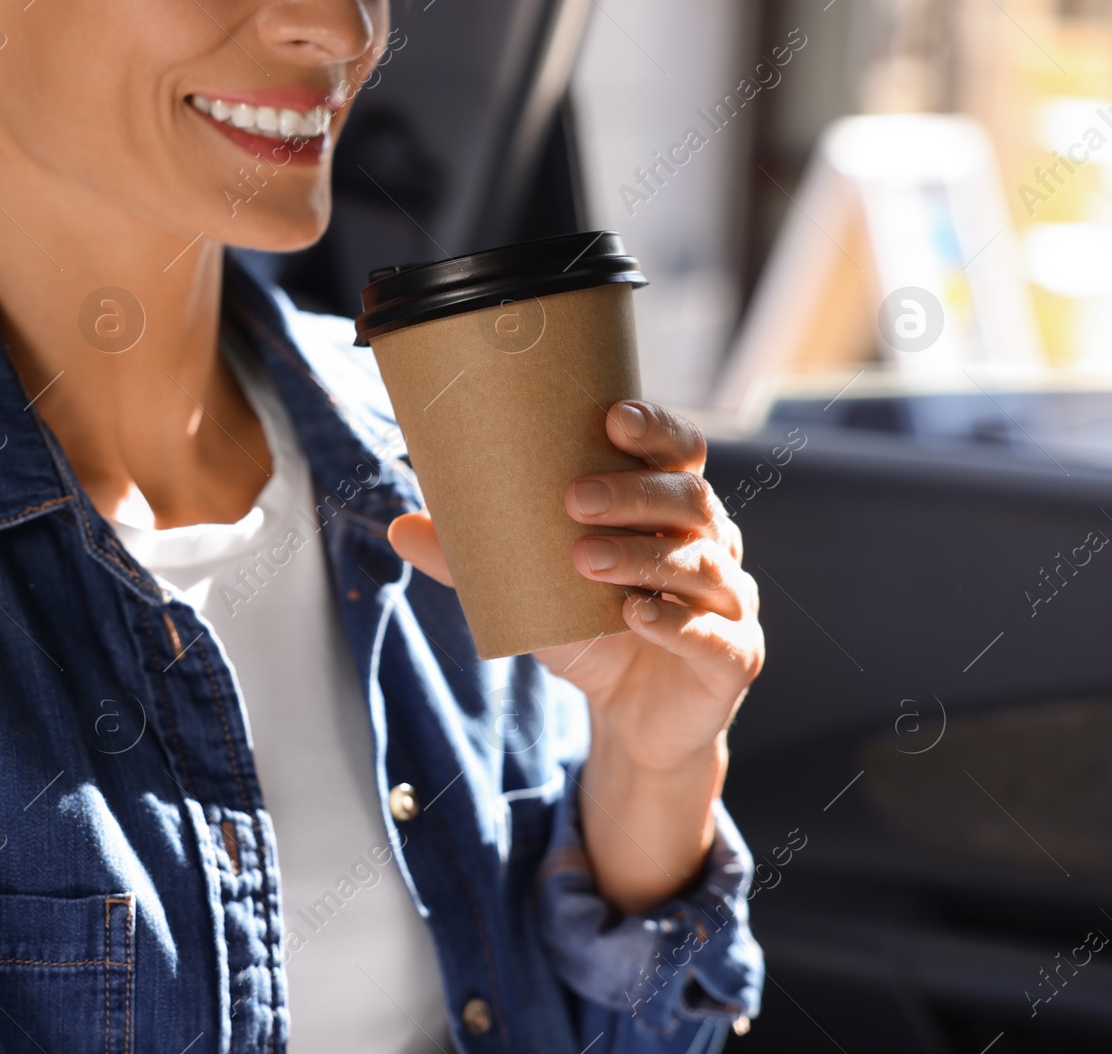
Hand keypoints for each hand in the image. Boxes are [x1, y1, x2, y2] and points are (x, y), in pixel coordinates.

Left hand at [388, 400, 763, 911]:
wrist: (632, 718)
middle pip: (691, 500)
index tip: (611, 417)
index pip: (679, 452)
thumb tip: (401, 525)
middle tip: (574, 498)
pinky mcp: (735, 657)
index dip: (656, 429)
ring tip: (584, 559)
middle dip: (634, 493)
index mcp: (671, 510)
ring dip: (642, 557)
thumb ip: (477, 560)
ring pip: (702, 564)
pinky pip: (714, 635)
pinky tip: (634, 615)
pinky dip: (674, 623)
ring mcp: (731, 601)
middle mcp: (713, 544)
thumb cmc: (589, 631)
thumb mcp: (530, 592)